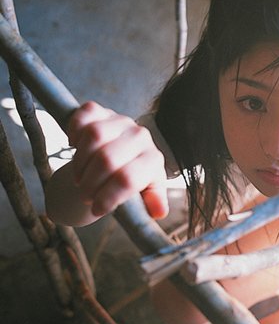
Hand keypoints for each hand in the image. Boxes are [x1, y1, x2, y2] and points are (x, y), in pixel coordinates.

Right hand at [68, 101, 168, 218]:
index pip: (127, 179)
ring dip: (79, 162)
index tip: (97, 209)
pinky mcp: (102, 111)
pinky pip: (83, 115)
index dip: (108, 197)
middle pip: (106, 159)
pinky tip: (75, 146)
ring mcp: (121, 121)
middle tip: (86, 195)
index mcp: (153, 160)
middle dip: (90, 184)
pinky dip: (74, 131)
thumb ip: (153, 201)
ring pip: (94, 136)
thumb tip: (159, 212)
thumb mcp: (145, 193)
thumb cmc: (134, 178)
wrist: (123, 157)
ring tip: (80, 177)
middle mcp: (140, 136)